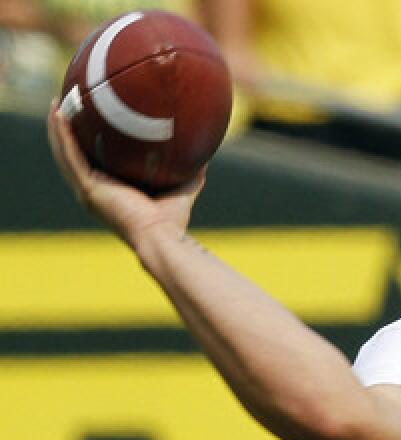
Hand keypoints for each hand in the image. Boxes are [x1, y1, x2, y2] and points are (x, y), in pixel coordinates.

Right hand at [46, 99, 203, 250]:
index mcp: (109, 192)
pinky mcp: (88, 188)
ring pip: (65, 153)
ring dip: (58, 128)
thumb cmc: (172, 222)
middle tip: (64, 106)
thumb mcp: (183, 189)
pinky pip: (70, 156)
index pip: (92, 163)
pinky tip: (59, 115)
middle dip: (66, 131)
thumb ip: (192, 174)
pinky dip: (63, 135)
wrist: (161, 237)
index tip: (86, 122)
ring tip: (55, 103)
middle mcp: (94, 191)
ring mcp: (87, 190)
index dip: (86, 144)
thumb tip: (206, 157)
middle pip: (72, 156)